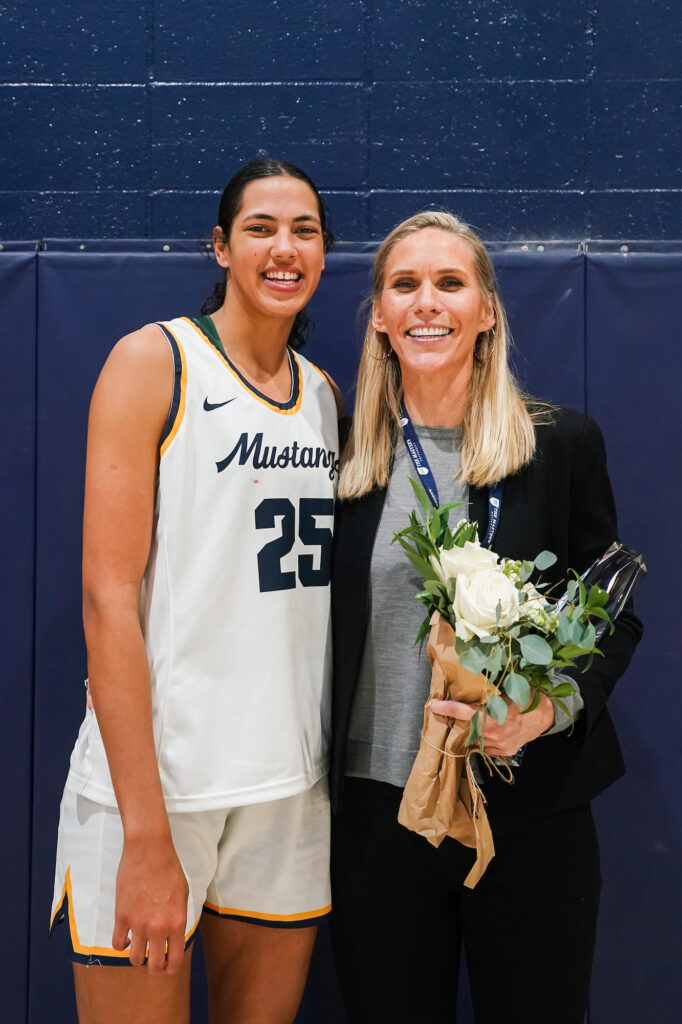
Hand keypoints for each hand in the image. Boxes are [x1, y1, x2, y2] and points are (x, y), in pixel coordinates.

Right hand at [112, 834, 188, 972]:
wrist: (149, 850)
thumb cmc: (169, 868)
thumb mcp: (183, 894)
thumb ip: (178, 918)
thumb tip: (173, 935)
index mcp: (177, 922)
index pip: (174, 960)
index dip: (170, 968)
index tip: (167, 965)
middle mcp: (158, 927)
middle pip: (153, 965)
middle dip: (154, 966)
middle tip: (153, 959)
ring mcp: (138, 923)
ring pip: (134, 959)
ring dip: (137, 957)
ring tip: (140, 946)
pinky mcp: (121, 916)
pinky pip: (118, 944)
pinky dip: (122, 945)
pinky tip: (128, 936)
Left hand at [429, 693, 554, 757]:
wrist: (546, 714)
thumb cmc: (526, 697)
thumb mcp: (506, 690)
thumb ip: (487, 694)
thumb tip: (468, 685)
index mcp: (492, 716)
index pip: (463, 713)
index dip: (446, 708)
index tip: (433, 704)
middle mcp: (493, 734)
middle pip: (466, 730)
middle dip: (458, 723)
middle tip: (452, 713)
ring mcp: (499, 745)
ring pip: (475, 741)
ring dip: (471, 732)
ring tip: (474, 722)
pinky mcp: (504, 751)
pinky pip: (486, 747)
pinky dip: (483, 739)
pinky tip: (487, 731)